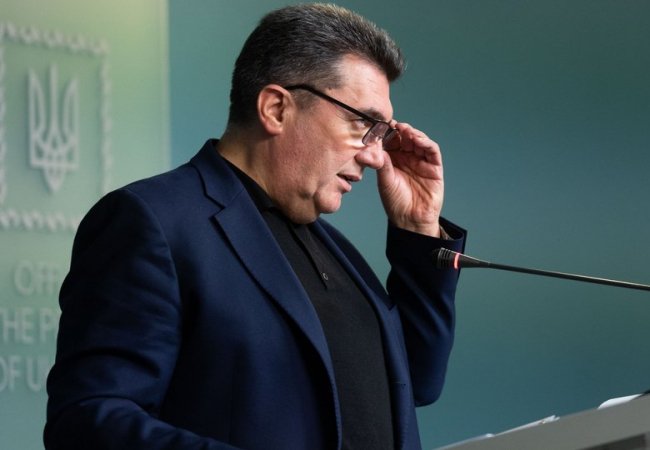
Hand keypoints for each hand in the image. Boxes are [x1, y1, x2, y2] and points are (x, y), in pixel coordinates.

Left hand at [376, 122, 443, 236]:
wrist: (410, 220)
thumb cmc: (396, 202)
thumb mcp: (384, 181)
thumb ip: (379, 164)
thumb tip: (364, 151)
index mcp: (393, 159)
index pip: (390, 141)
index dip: (386, 132)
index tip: (380, 124)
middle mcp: (407, 157)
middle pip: (405, 137)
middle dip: (399, 129)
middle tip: (393, 125)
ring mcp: (421, 160)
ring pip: (419, 140)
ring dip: (413, 133)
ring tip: (405, 130)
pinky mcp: (434, 167)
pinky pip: (432, 151)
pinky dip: (426, 142)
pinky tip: (417, 140)